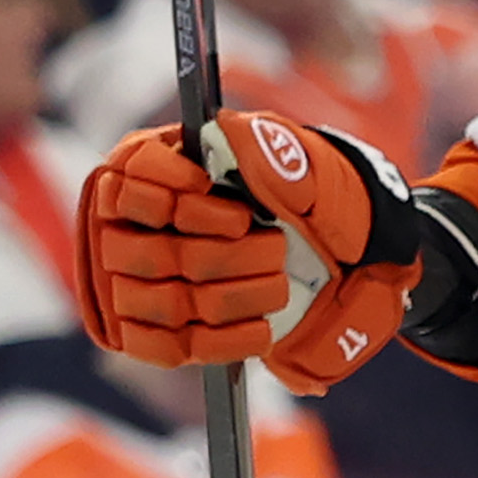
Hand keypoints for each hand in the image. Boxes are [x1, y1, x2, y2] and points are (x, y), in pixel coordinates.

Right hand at [74, 113, 428, 391]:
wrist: (347, 256)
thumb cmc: (315, 200)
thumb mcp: (305, 163)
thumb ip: (268, 147)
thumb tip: (227, 130)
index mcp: (159, 167)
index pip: (129, 173)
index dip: (168, 191)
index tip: (224, 201)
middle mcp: (133, 223)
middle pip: (145, 249)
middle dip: (223, 255)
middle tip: (275, 248)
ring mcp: (135, 280)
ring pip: (161, 301)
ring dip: (231, 297)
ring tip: (278, 284)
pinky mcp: (156, 330)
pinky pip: (162, 347)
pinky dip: (219, 340)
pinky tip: (261, 328)